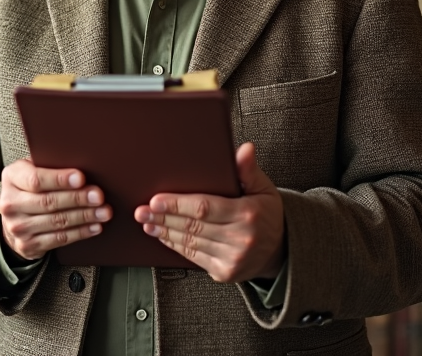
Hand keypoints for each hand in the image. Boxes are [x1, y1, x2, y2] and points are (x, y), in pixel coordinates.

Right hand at [0, 158, 112, 260]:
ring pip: (57, 222)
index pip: (36, 179)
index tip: (81, 178)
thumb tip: (84, 162)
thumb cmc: (31, 188)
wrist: (13, 219)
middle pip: (48, 202)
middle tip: (98, 196)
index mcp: (12, 178)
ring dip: (84, 217)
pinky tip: (94, 226)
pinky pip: (59, 239)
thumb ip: (50, 166)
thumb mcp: (32, 170)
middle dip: (77, 199)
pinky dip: (80, 232)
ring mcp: (18, 227)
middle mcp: (10, 203)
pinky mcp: (28, 245)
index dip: (60, 179)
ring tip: (103, 212)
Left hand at [134, 142, 284, 282]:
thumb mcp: (264, 188)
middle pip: (192, 226)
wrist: (279, 251)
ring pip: (190, 242)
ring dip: (164, 231)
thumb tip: (245, 149)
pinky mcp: (224, 273)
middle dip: (163, 217)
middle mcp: (240, 239)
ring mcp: (231, 259)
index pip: (205, 207)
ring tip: (147, 221)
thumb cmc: (267, 214)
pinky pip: (193, 257)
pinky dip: (175, 245)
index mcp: (247, 214)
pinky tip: (163, 235)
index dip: (177, 204)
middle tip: (141, 210)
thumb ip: (249, 169)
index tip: (156, 200)